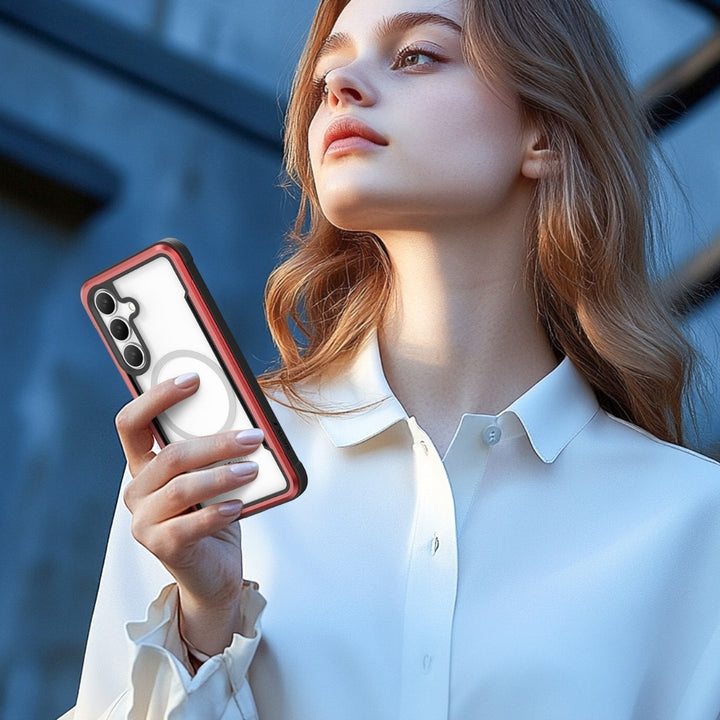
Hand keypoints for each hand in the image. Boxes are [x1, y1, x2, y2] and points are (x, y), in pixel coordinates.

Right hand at [116, 372, 263, 655]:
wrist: (216, 570)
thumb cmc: (217, 515)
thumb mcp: (216, 475)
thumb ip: (218, 449)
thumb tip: (247, 419)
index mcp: (146, 465)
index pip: (133, 422)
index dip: (157, 397)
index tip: (191, 379)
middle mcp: (139, 490)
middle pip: (169, 455)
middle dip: (215, 442)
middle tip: (251, 436)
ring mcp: (144, 520)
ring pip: (180, 488)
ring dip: (221, 476)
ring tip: (252, 470)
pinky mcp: (161, 547)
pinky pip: (188, 526)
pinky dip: (216, 513)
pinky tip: (238, 506)